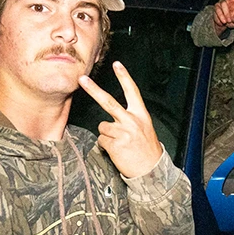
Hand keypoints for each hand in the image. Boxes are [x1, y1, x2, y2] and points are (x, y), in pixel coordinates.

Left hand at [79, 62, 165, 179]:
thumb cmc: (147, 149)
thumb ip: (130, 119)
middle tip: (82, 79)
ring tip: (120, 144)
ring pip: (102, 127)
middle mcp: (132, 121)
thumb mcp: (144, 129)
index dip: (124, 77)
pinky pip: (101, 140)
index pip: (132, 92)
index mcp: (141, 115)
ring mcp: (123, 132)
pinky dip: (106, 146)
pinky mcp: (114, 144)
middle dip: (93, 89)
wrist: (151, 170)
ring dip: (107, 135)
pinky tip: (118, 151)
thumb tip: (109, 119)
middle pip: (108, 101)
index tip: (117, 64)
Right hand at [214, 0, 233, 30]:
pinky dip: (220, 17)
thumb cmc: (232, 22)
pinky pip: (218, 10)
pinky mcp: (217, 6)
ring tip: (227, 21)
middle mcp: (230, 1)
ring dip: (225, 14)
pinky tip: (222, 22)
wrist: (223, 25)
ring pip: (223, 4)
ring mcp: (222, 3)